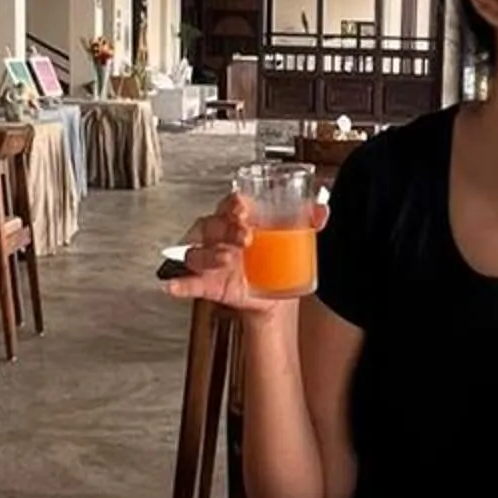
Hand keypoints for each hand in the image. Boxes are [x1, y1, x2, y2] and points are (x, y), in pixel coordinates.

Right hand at [163, 192, 328, 318]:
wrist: (277, 293)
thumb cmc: (276, 255)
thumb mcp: (294, 236)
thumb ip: (308, 220)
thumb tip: (322, 212)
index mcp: (237, 218)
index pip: (228, 204)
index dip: (232, 205)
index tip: (244, 210)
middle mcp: (220, 235)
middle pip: (211, 225)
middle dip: (226, 230)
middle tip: (245, 238)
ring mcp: (211, 259)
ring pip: (197, 251)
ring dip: (207, 255)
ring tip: (225, 260)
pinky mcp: (208, 283)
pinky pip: (188, 282)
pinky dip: (179, 283)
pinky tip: (175, 286)